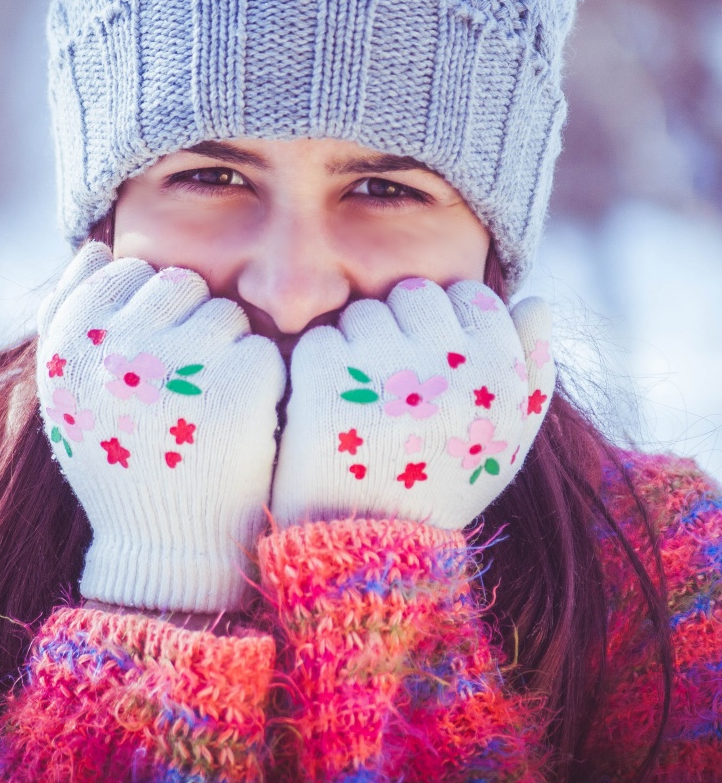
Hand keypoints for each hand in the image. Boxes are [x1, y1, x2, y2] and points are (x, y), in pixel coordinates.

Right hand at [36, 243, 285, 612]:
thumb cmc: (119, 460)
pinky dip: (260, 381)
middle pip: (180, 283)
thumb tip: (96, 246)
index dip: (146, 311)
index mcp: (70, 345)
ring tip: (209, 405)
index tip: (149, 359)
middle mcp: (118, 349)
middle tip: (185, 384)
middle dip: (190, 321)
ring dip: (228, 349)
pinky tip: (240, 422)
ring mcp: (181, 366)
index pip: (125, 271)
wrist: (164, 549)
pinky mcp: (241, 388)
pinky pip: (262, 348)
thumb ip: (68, 316)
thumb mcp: (68, 393)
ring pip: (226, 312)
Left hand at [271, 278, 553, 530]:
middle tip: (391, 382)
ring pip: (363, 312)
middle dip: (399, 327)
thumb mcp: (508, 439)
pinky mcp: (325, 385)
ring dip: (356, 346)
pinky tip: (328, 411)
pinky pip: (319, 339)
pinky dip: (316, 369)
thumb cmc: (443, 486)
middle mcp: (449, 370)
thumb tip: (536, 298)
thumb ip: (534, 367)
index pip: (473, 297)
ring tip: (361, 402)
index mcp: (500, 378)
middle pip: (414, 295)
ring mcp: (384, 375)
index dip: (448, 323)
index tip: (435, 363)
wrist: (373, 556)